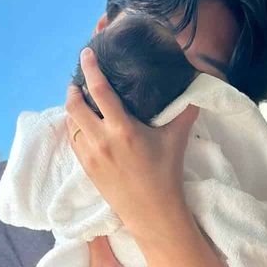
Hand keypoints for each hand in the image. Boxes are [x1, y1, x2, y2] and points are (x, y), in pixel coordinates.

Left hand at [64, 47, 198, 229]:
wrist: (152, 213)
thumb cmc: (166, 174)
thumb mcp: (178, 138)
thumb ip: (186, 109)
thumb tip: (195, 84)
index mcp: (123, 129)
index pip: (100, 91)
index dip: (90, 69)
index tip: (86, 53)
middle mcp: (102, 140)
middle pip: (74, 105)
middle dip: (73, 88)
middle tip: (79, 79)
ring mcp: (90, 155)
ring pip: (70, 123)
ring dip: (72, 108)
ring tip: (80, 98)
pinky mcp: (86, 168)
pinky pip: (72, 140)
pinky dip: (74, 126)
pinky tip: (82, 122)